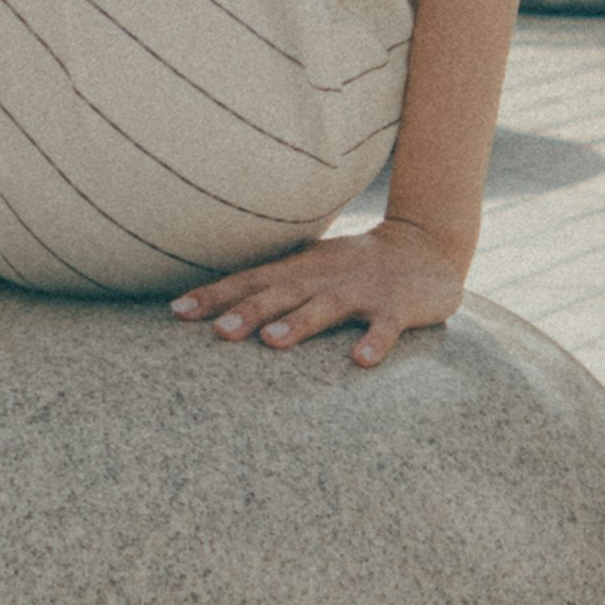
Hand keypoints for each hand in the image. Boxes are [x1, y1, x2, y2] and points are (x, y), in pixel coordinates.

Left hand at [171, 218, 469, 367]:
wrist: (426, 244)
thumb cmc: (356, 265)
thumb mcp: (312, 267)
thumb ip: (274, 285)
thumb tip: (219, 307)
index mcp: (301, 268)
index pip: (250, 281)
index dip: (215, 295)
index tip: (177, 312)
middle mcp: (325, 276)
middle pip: (281, 293)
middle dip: (248, 311)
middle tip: (218, 332)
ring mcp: (362, 290)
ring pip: (327, 307)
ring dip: (299, 323)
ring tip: (273, 342)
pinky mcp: (398, 307)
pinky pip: (385, 326)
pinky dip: (374, 341)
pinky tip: (361, 360)